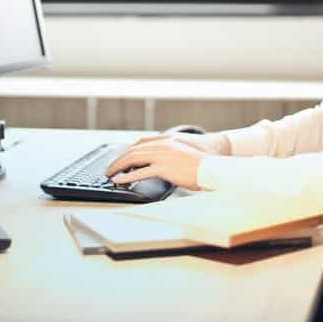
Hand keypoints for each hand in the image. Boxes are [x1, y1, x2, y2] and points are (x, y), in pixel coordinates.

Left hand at [105, 134, 228, 189]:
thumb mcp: (183, 154)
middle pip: (134, 150)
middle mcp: (162, 145)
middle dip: (119, 159)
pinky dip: (127, 176)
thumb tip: (156, 164)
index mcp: (167, 141)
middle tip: (110, 168)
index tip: (121, 158)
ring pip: (134, 159)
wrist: (213, 169)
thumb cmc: (201, 165)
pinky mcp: (164, 168)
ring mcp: (162, 156)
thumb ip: (168, 155)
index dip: (128, 150)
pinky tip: (119, 180)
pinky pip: (140, 172)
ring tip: (110, 174)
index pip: (141, 142)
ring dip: (118, 166)